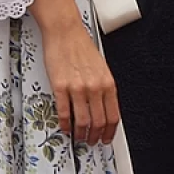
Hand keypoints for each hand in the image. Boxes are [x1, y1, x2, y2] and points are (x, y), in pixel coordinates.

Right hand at [41, 19, 119, 145]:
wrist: (65, 31)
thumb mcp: (101, 68)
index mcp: (107, 83)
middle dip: (95, 136)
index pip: (113, 116)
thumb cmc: (81, 46)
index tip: (106, 138)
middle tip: (91, 141)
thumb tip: (103, 109)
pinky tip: (66, 127)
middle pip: (98, 122)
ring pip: (82, 121)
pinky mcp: (61, 86)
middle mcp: (95, 87)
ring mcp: (77, 87)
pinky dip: (65, 124)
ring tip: (79, 137)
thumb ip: (103, 88)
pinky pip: (64, 112)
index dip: (110, 132)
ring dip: (81, 134)